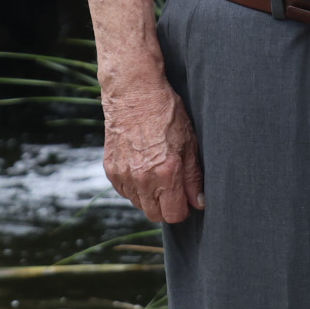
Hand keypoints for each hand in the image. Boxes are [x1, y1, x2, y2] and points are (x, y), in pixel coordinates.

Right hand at [102, 68, 204, 225]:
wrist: (134, 93)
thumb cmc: (166, 113)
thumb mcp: (189, 143)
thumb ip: (193, 178)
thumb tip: (198, 202)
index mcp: (165, 173)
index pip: (173, 215)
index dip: (183, 209)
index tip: (186, 199)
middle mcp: (142, 178)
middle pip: (155, 215)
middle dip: (167, 207)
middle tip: (174, 189)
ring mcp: (124, 174)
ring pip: (139, 204)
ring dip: (150, 197)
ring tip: (157, 174)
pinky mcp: (111, 169)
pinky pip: (125, 191)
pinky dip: (134, 186)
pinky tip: (142, 168)